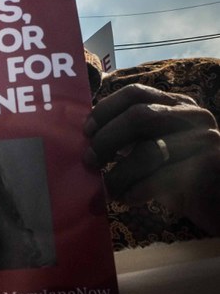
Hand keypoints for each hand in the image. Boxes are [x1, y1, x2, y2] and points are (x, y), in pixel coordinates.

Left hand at [84, 83, 219, 232]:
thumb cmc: (182, 177)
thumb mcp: (155, 150)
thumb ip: (129, 140)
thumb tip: (87, 144)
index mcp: (176, 105)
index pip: (135, 93)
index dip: (105, 110)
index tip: (86, 131)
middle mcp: (192, 116)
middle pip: (139, 116)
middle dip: (107, 138)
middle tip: (89, 161)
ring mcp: (205, 141)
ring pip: (150, 150)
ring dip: (119, 173)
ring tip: (107, 189)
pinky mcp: (212, 167)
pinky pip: (163, 178)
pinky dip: (137, 190)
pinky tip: (127, 200)